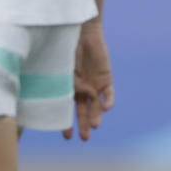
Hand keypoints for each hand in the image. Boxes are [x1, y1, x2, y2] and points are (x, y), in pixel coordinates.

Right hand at [64, 20, 114, 140]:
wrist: (81, 31)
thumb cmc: (65, 47)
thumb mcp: (61, 68)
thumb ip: (69, 83)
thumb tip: (82, 96)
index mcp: (66, 88)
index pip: (66, 109)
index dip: (65, 122)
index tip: (66, 136)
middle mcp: (81, 89)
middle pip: (83, 111)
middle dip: (83, 124)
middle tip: (84, 139)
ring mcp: (94, 84)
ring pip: (96, 105)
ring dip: (96, 116)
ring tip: (94, 127)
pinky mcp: (106, 78)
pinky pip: (109, 93)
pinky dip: (108, 100)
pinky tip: (105, 108)